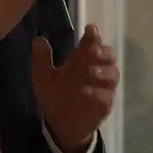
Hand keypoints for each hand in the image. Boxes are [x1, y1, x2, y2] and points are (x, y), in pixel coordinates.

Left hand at [31, 25, 118, 152]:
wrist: (60, 122)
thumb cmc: (55, 95)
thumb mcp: (43, 77)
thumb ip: (42, 59)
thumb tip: (38, 39)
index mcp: (81, 60)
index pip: (93, 43)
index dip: (94, 35)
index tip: (90, 29)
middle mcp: (96, 70)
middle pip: (110, 55)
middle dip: (103, 51)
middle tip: (91, 51)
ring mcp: (103, 88)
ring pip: (113, 74)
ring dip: (102, 71)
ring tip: (89, 71)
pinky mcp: (104, 105)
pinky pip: (107, 97)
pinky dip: (98, 93)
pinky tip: (87, 91)